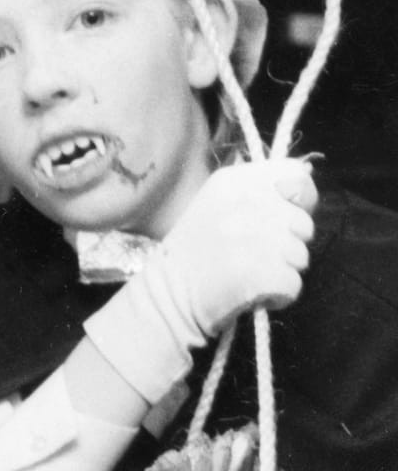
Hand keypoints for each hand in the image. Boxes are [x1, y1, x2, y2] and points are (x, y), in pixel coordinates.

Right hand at [158, 159, 316, 336]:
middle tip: (249, 253)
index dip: (295, 199)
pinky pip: (294, 284)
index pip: (294, 174)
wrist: (165, 296)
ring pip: (301, 256)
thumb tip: (306, 185)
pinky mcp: (265, 273)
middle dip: (286, 242)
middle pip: (303, 222)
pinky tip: (249, 291)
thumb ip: (259, 192)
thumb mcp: (217, 204)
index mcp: (232, 181)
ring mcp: (257, 239)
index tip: (274, 217)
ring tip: (246, 272)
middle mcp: (246, 203)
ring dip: (281, 270)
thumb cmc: (193, 252)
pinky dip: (277, 295)